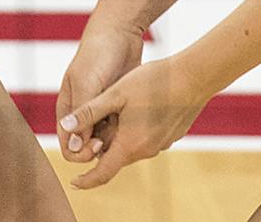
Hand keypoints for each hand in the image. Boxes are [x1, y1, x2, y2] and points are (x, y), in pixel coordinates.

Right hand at [56, 19, 144, 165]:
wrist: (120, 30)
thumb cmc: (98, 54)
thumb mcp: (87, 83)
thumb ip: (81, 114)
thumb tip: (74, 146)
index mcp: (68, 108)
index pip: (67, 144)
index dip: (79, 152)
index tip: (96, 146)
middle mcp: (83, 112)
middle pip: (87, 144)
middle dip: (99, 147)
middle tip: (116, 138)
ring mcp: (101, 108)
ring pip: (105, 137)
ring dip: (114, 138)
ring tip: (126, 128)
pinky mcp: (118, 104)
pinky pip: (119, 126)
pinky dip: (125, 128)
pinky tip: (135, 121)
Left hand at [59, 54, 209, 188]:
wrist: (194, 77)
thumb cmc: (153, 82)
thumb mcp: (116, 93)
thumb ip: (89, 112)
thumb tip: (66, 127)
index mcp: (129, 145)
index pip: (102, 173)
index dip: (86, 180)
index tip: (74, 182)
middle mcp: (146, 151)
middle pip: (117, 156)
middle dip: (105, 143)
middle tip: (101, 120)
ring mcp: (161, 144)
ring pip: (133, 145)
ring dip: (123, 134)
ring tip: (122, 108)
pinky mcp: (172, 135)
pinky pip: (148, 138)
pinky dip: (139, 129)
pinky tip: (143, 105)